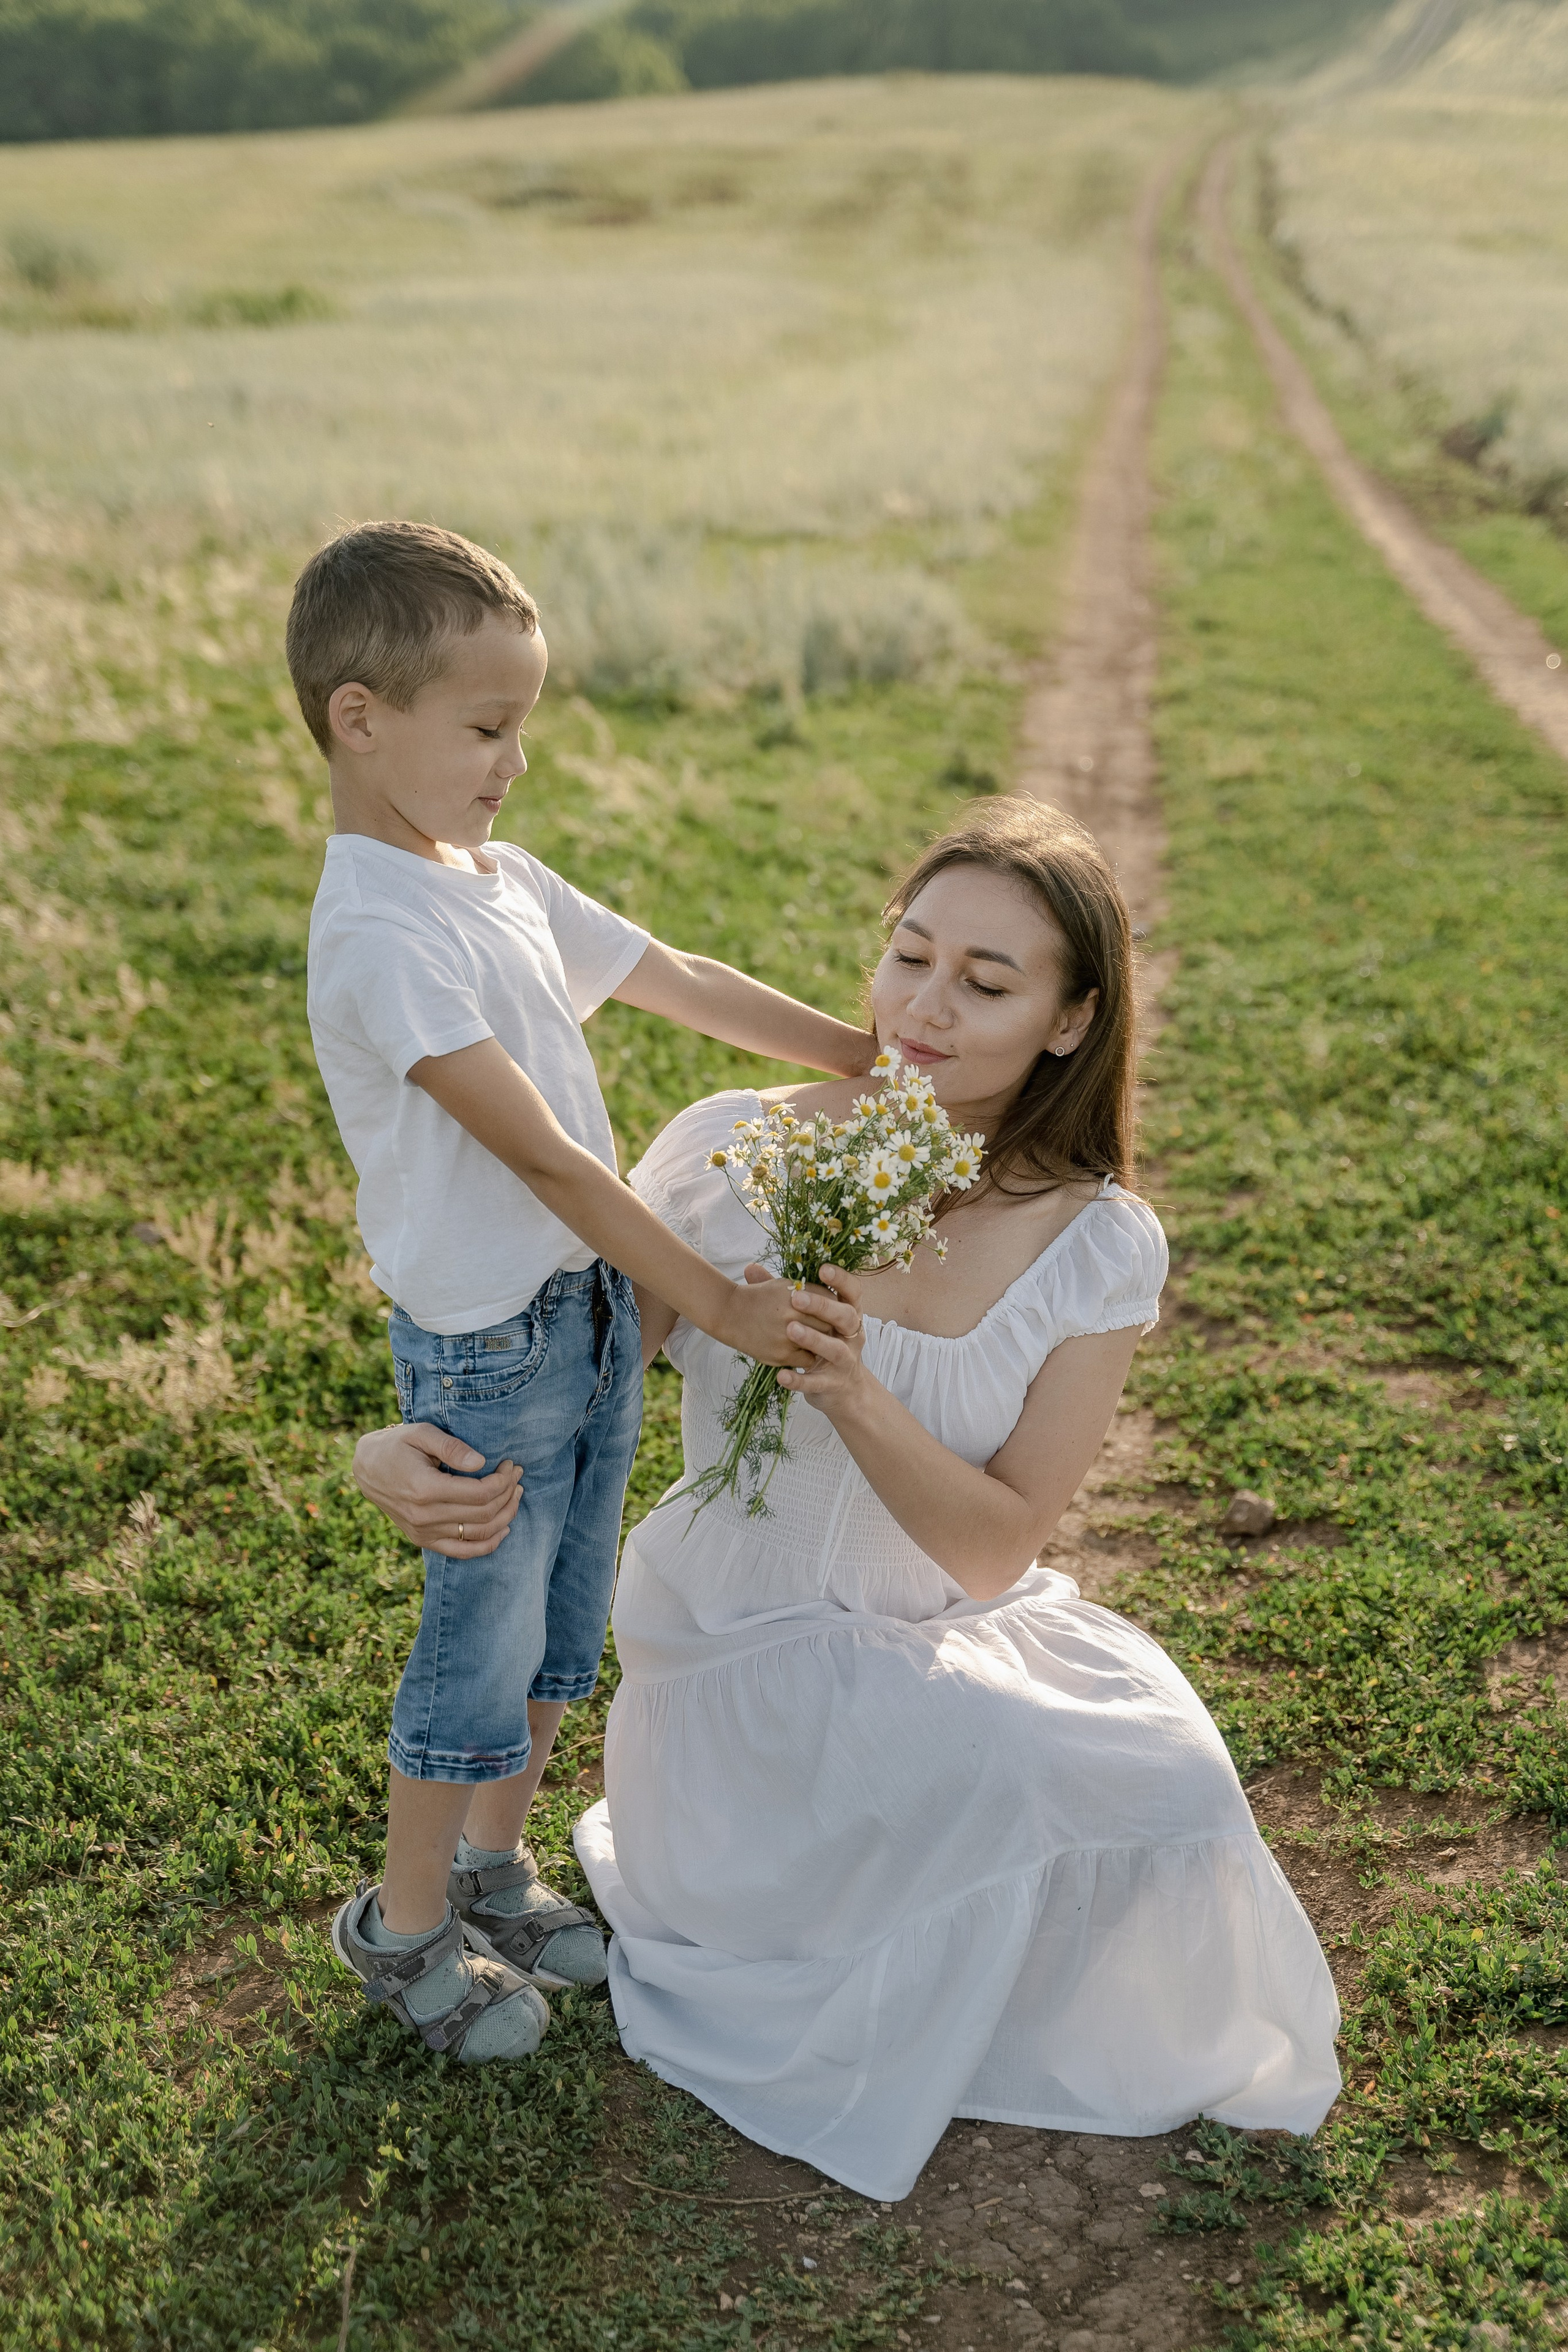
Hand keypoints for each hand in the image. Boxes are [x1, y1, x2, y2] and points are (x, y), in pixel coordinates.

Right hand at [352, 1423, 521, 1556]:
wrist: (367, 1468)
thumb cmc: (397, 1445)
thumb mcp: (421, 1433)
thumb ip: (451, 1446)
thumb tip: (481, 1462)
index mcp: (425, 1489)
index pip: (480, 1494)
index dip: (503, 1481)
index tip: (510, 1465)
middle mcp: (424, 1516)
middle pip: (484, 1514)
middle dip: (508, 1494)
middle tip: (516, 1474)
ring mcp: (423, 1532)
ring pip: (479, 1535)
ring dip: (505, 1516)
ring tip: (516, 1495)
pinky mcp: (423, 1541)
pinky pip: (462, 1552)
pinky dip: (488, 1545)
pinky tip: (504, 1529)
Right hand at [722, 1262, 836, 1367]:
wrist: (729, 1314)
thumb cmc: (758, 1297)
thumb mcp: (783, 1286)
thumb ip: (809, 1291)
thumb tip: (835, 1298)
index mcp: (797, 1293)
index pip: (829, 1301)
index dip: (832, 1307)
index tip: (832, 1312)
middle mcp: (794, 1313)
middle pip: (827, 1323)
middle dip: (829, 1326)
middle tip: (830, 1329)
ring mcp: (788, 1336)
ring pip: (820, 1343)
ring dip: (821, 1343)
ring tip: (818, 1341)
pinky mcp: (782, 1355)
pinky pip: (807, 1360)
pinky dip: (807, 1356)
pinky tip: (801, 1351)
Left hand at [777, 1264, 867, 1412]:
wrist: (843, 1388)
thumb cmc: (823, 1341)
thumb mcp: (813, 1318)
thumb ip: (786, 1293)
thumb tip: (751, 1269)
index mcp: (849, 1313)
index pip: (852, 1292)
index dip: (841, 1279)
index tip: (823, 1269)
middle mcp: (852, 1335)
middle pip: (845, 1317)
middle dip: (823, 1307)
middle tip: (797, 1298)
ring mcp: (845, 1360)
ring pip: (834, 1349)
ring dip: (814, 1339)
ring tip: (791, 1330)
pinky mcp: (832, 1383)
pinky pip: (816, 1382)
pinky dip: (800, 1379)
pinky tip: (781, 1375)